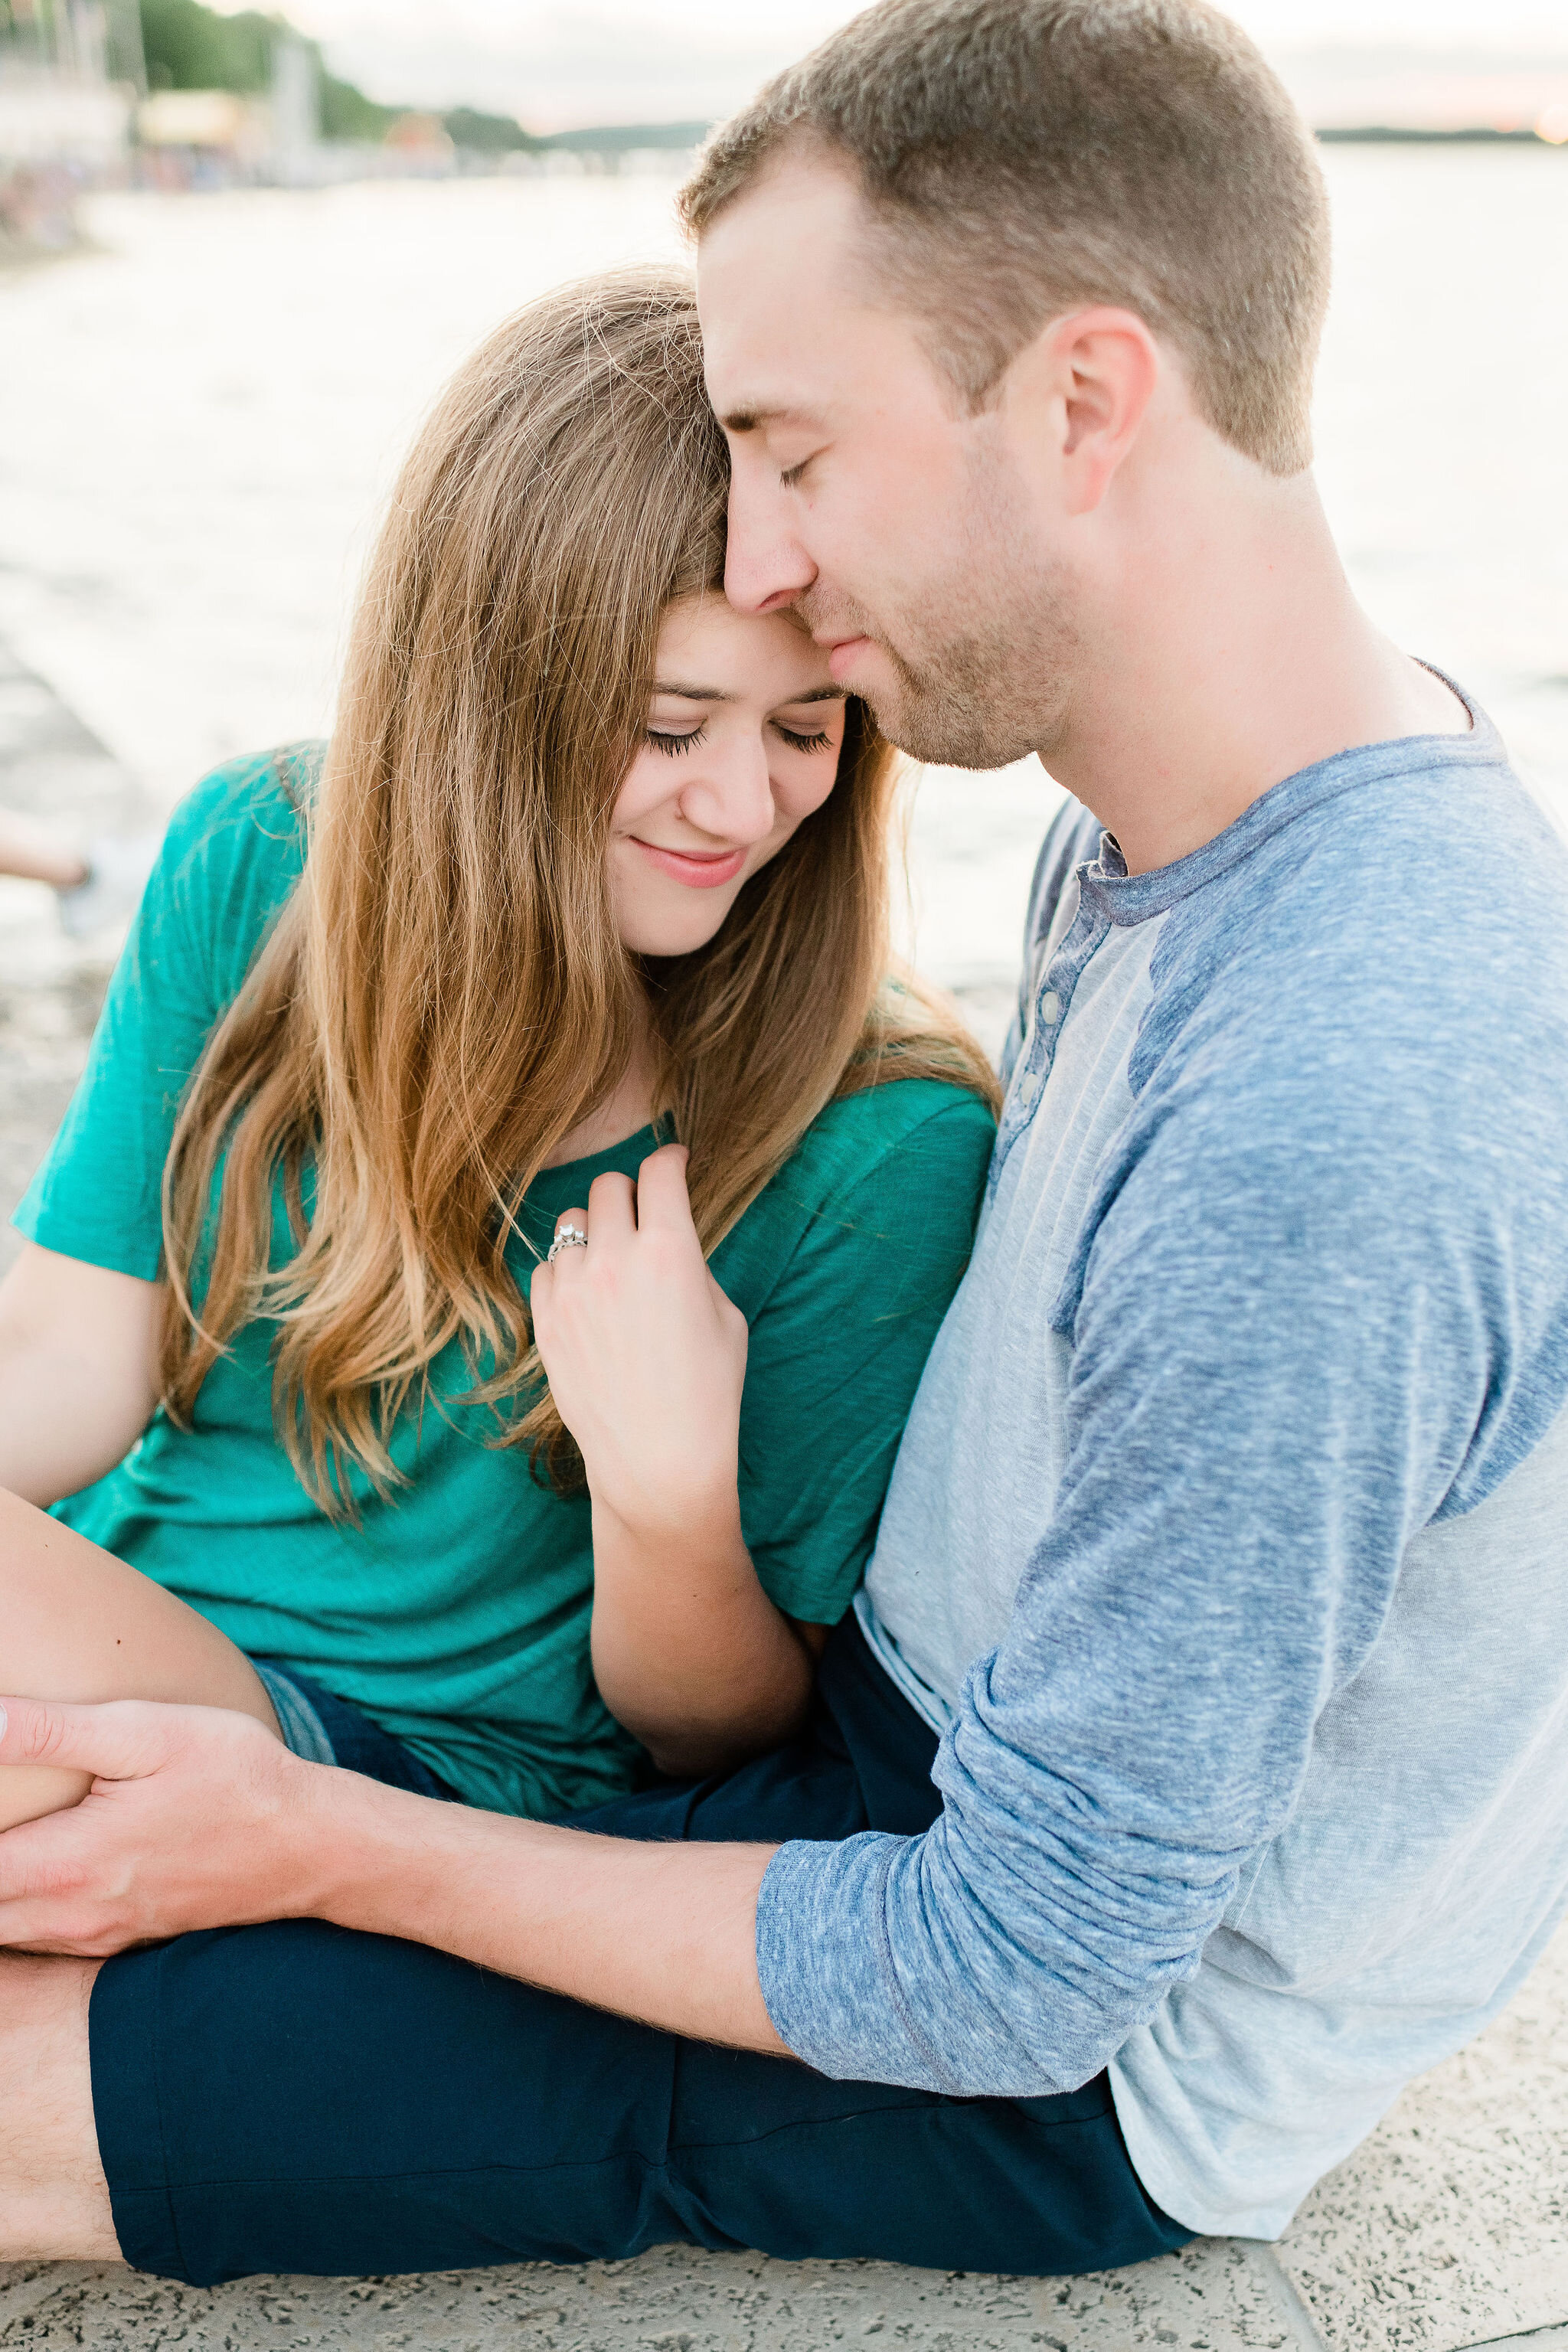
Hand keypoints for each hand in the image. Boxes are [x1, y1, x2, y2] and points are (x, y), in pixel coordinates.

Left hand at [0, 1693, 336, 1954]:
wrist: (312, 1845)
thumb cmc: (234, 1777)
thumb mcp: (149, 1733)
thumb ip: (54, 1730)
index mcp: (66, 1865)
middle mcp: (71, 1916)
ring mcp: (98, 1937)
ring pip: (5, 1937)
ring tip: (8, 1844)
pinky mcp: (123, 1941)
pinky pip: (41, 1943)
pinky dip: (17, 1919)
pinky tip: (30, 1878)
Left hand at [529, 1145, 748, 1536]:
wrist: (657, 1462)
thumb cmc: (706, 1393)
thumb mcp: (725, 1317)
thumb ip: (692, 1263)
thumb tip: (665, 1234)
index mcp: (670, 1252)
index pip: (660, 1171)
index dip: (671, 1160)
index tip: (674, 1164)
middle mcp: (615, 1260)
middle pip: (611, 1184)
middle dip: (634, 1194)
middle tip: (647, 1216)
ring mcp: (572, 1290)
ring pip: (573, 1221)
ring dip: (597, 1230)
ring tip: (615, 1261)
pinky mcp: (545, 1319)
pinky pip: (547, 1265)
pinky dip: (568, 1270)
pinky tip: (590, 1296)